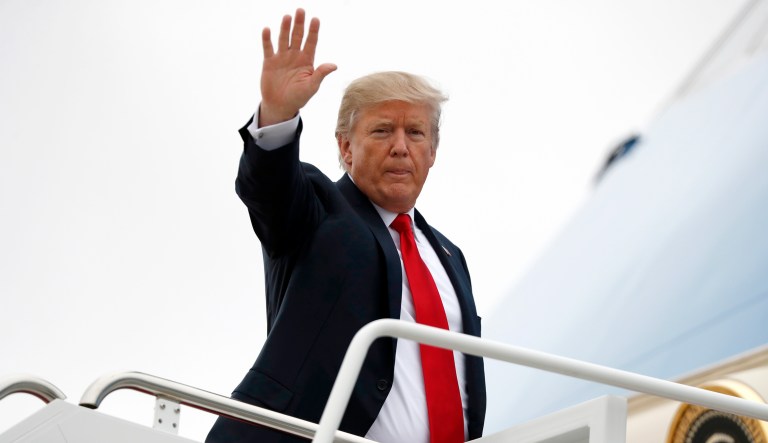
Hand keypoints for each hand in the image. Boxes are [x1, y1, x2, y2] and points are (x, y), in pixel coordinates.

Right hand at [259, 8, 336, 126]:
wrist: (281, 106)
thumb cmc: (299, 97)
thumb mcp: (311, 86)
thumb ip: (320, 74)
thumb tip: (334, 65)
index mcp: (307, 60)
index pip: (311, 42)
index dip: (313, 31)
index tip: (316, 19)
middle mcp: (295, 56)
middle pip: (298, 36)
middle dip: (299, 24)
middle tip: (301, 10)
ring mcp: (282, 57)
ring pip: (284, 39)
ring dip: (285, 28)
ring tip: (287, 17)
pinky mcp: (269, 62)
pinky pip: (268, 48)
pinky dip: (267, 39)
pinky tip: (267, 30)